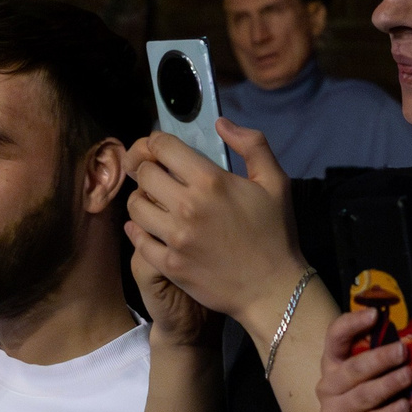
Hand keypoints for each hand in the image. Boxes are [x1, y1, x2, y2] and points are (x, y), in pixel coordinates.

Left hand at [122, 124, 303, 341]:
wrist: (273, 288)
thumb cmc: (276, 233)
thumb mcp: (276, 182)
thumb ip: (252, 144)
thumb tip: (220, 123)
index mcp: (210, 181)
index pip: (162, 146)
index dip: (156, 142)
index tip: (160, 150)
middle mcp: (186, 206)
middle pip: (143, 173)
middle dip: (146, 168)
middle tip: (156, 175)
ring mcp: (175, 238)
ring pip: (135, 206)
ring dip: (141, 199)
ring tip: (154, 202)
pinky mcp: (168, 264)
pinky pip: (138, 239)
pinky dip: (137, 230)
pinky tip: (147, 227)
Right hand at [316, 306, 411, 411]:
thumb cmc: (380, 407)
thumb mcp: (381, 379)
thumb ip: (386, 362)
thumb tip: (410, 340)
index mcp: (334, 365)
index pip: (335, 338)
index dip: (352, 323)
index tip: (374, 315)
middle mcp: (327, 387)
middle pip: (352, 368)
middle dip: (379, 358)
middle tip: (403, 352)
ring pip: (361, 395)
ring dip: (387, 384)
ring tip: (407, 377)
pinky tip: (403, 407)